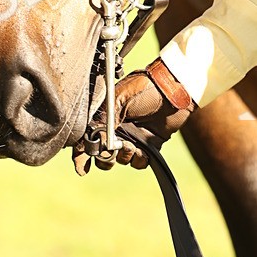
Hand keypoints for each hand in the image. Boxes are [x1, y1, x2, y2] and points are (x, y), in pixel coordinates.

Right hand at [73, 57, 195, 174]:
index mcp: (105, 115)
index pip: (87, 137)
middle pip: (102, 154)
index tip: (83, 168)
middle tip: (114, 151)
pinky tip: (144, 152)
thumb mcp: (118, 101)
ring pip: (120, 159)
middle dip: (106, 158)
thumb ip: (103, 122)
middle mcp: (116, 128)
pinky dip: (139, 161)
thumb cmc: (144, 88)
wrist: (173, 90)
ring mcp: (132, 137)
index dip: (82, 154)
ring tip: (132, 147)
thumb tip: (95, 145)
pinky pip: (138, 162)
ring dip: (125, 157)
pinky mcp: (148, 144)